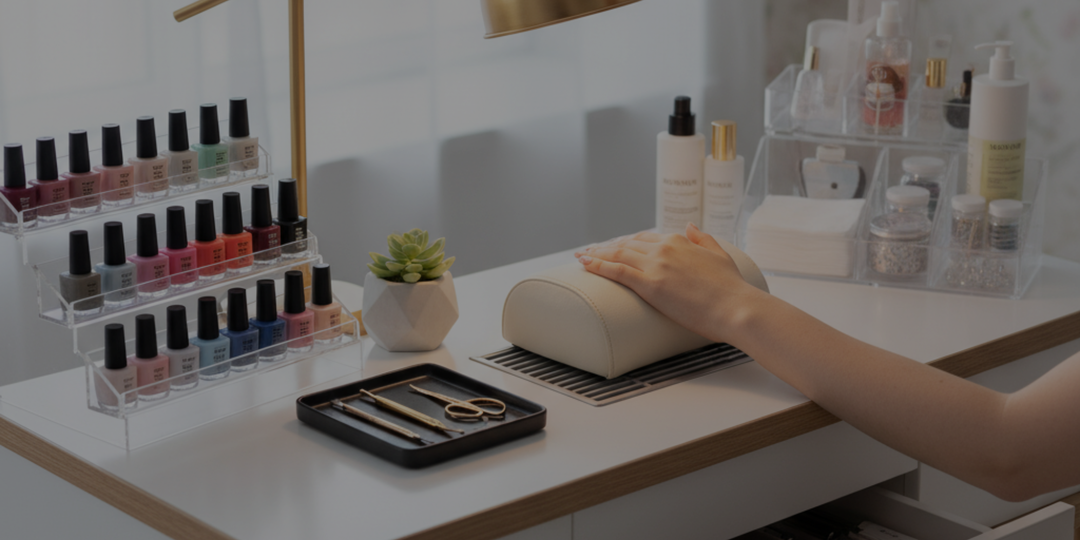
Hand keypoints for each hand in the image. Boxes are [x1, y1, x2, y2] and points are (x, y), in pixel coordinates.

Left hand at [574, 223, 765, 343]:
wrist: (736, 307)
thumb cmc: (731, 288)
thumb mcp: (720, 254)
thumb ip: (703, 238)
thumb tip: (690, 225)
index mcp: (680, 241)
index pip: (645, 238)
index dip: (627, 242)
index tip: (615, 247)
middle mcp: (665, 248)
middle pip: (627, 244)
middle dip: (606, 247)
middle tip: (591, 251)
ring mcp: (656, 265)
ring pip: (618, 254)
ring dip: (596, 253)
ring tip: (582, 256)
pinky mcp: (650, 284)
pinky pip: (616, 270)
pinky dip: (597, 265)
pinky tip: (585, 264)